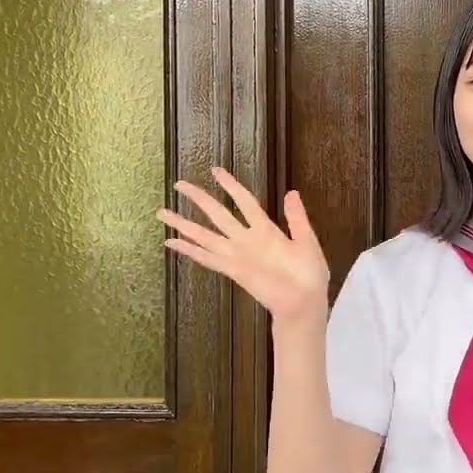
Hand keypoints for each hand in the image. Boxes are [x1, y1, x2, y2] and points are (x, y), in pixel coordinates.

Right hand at [155, 167, 330, 327]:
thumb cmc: (310, 274)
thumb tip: (292, 192)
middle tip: (179, 184)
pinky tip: (171, 242)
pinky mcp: (233, 270)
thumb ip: (297, 218)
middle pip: (218, 214)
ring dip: (184, 224)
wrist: (304, 301)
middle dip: (199, 199)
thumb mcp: (307, 240)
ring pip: (206, 235)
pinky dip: (189, 250)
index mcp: (266, 230)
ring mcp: (237, 255)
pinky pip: (207, 258)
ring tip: (163, 212)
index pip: (243, 201)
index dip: (230, 185)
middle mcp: (247, 240)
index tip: (215, 170)